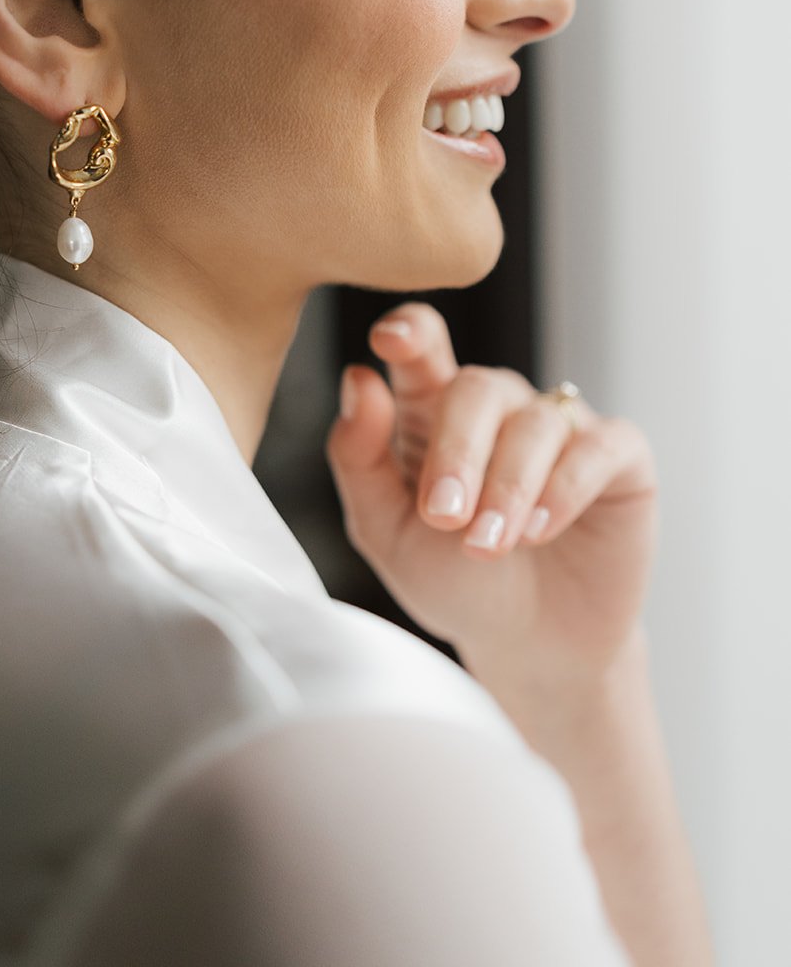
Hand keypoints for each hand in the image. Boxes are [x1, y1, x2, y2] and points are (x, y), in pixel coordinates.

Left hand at [324, 303, 659, 703]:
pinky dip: (567, 485)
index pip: (423, 346)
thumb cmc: (452, 580)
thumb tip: (359, 380)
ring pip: (537, 421)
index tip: (390, 338)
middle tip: (444, 517)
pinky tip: (541, 530)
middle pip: (478, 386)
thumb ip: (359, 458)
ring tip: (487, 546)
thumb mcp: (385, 531)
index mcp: (432, 409)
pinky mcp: (619, 459)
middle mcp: (499, 407)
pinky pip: (600, 445)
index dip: (412, 332)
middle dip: (457, 451)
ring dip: (508, 487)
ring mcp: (561, 427)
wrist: (528, 646)